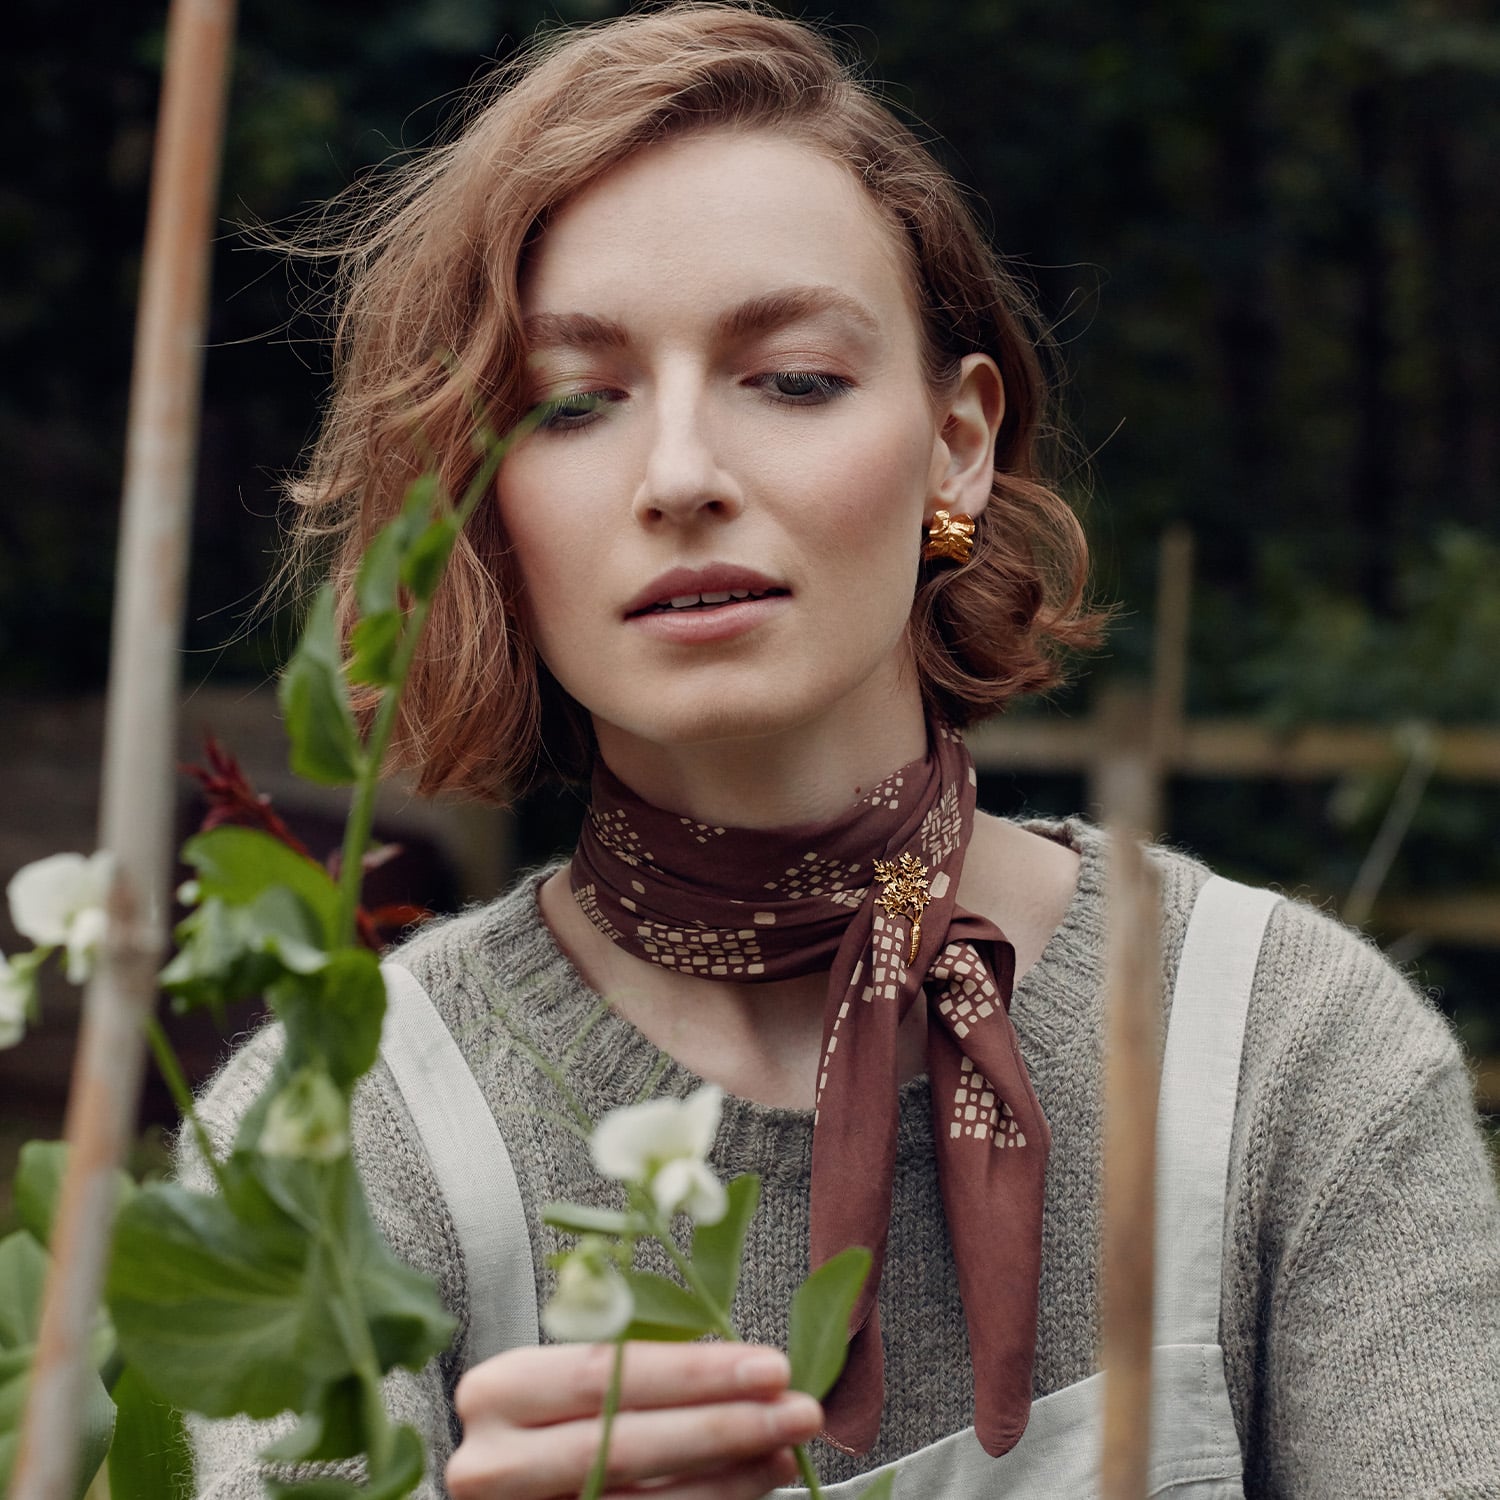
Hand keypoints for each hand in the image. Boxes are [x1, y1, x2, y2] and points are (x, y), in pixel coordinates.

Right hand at [447, 1341, 822, 1498]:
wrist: (510, 1486)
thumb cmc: (550, 1418)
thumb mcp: (573, 1382)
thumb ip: (639, 1376)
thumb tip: (749, 1377)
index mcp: (499, 1392)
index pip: (605, 1374)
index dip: (693, 1372)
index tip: (773, 1366)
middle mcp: (493, 1463)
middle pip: (623, 1445)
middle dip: (723, 1425)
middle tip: (799, 1411)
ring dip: (727, 1477)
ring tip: (784, 1451)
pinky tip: (748, 1486)